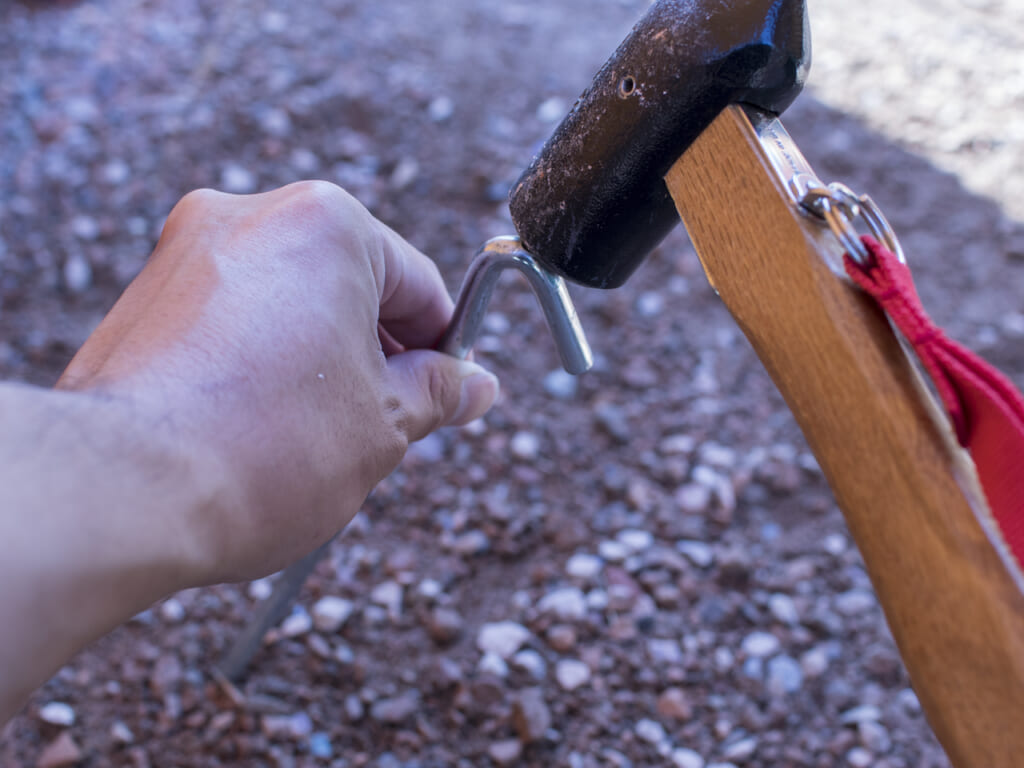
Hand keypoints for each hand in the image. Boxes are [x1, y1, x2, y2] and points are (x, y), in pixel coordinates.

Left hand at [57, 181, 497, 583]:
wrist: (128, 491)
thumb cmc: (268, 448)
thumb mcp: (386, 423)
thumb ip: (439, 391)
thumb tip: (475, 385)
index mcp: (326, 224)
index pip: (417, 285)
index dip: (442, 348)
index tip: (445, 394)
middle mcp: (250, 215)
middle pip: (348, 286)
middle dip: (374, 352)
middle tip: (383, 422)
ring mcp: (186, 251)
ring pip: (288, 302)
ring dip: (316, 357)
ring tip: (314, 432)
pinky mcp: (144, 296)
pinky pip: (231, 320)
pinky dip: (258, 360)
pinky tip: (259, 424)